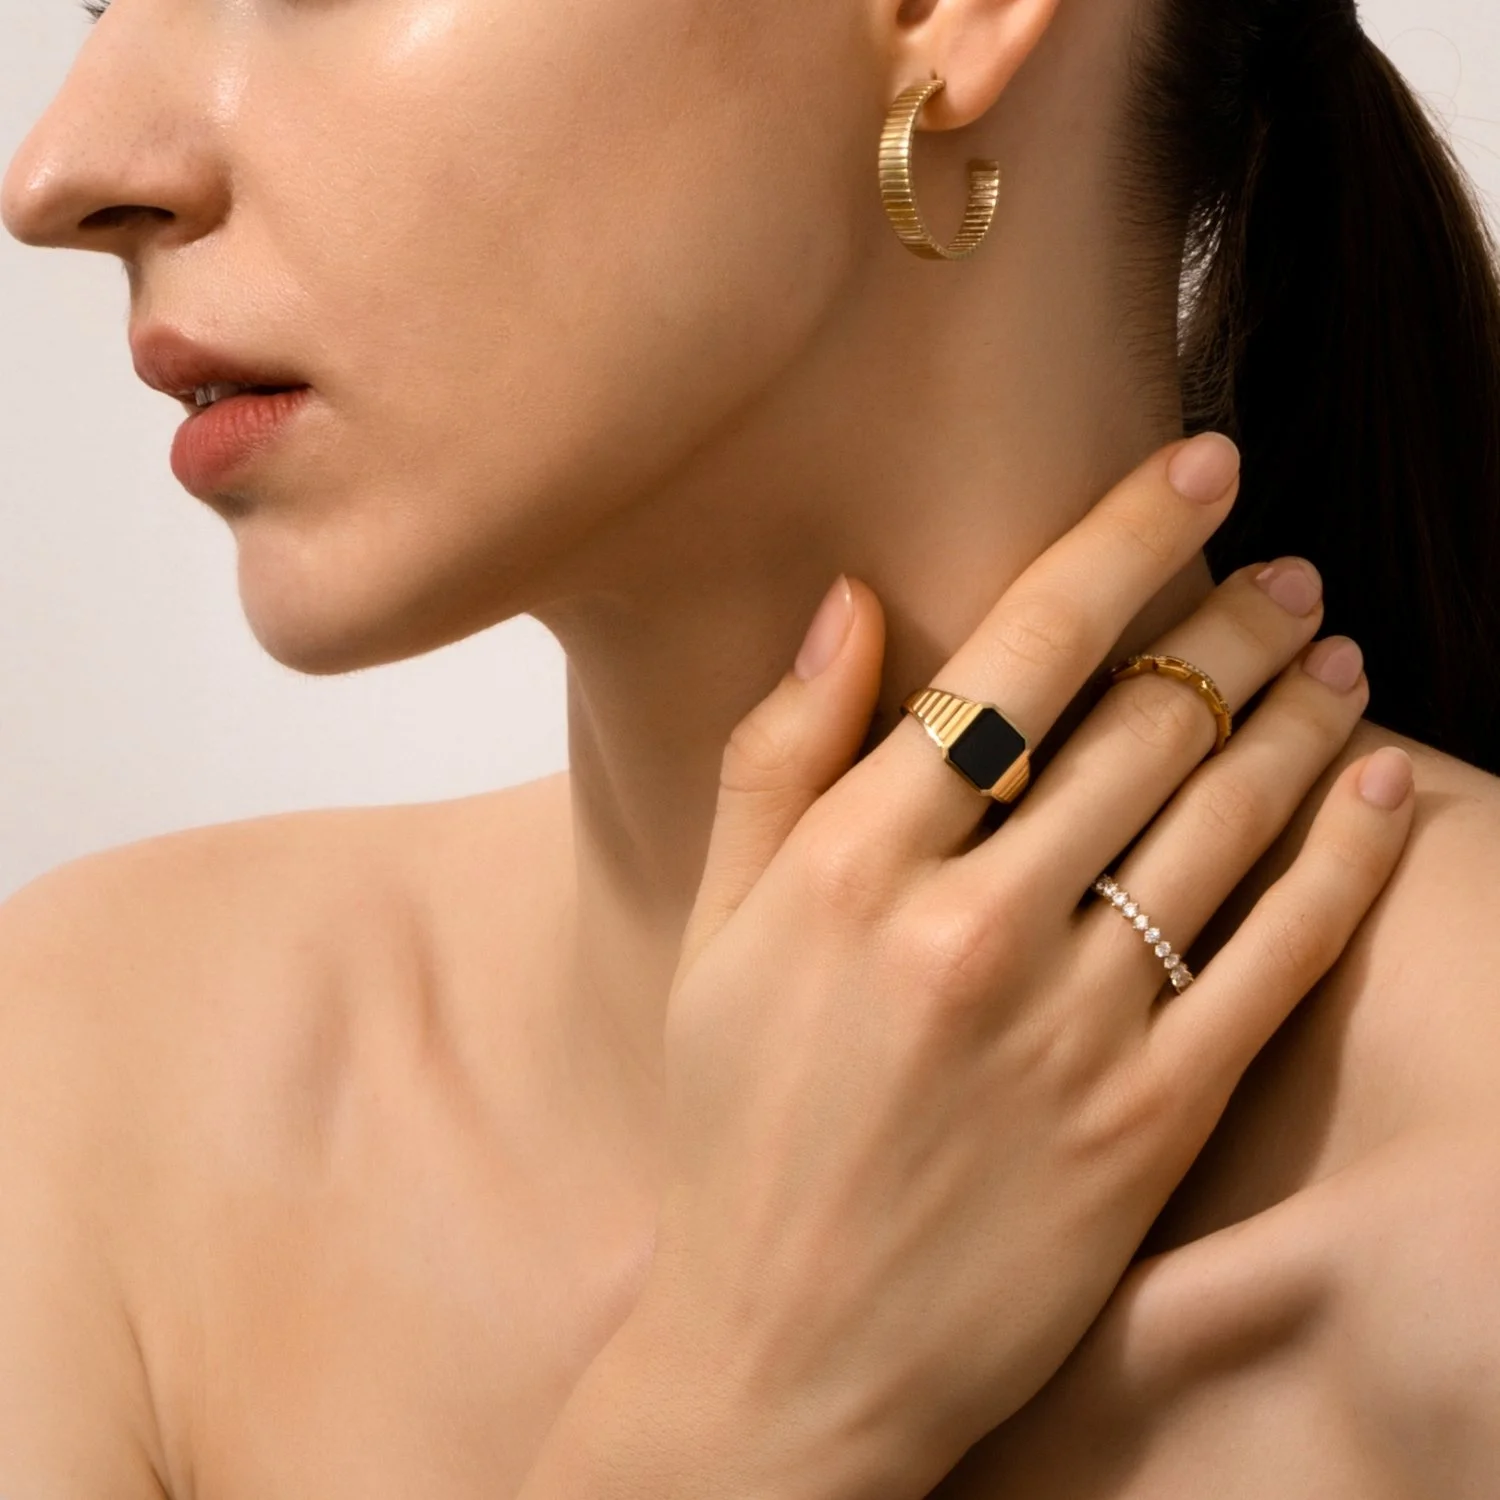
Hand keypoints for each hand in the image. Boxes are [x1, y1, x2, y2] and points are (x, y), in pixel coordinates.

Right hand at [522, 434, 1415, 1499]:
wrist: (787, 1351)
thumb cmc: (738, 1125)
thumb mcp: (716, 933)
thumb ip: (774, 760)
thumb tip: (846, 605)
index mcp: (850, 866)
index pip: (1015, 653)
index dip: (1122, 541)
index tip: (1199, 468)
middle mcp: (967, 927)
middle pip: (1142, 723)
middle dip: (1232, 622)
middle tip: (1287, 569)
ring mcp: (1069, 1028)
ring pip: (1225, 821)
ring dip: (1298, 714)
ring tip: (1335, 648)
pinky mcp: (1150, 1122)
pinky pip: (1275, 957)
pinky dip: (1344, 857)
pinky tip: (1379, 783)